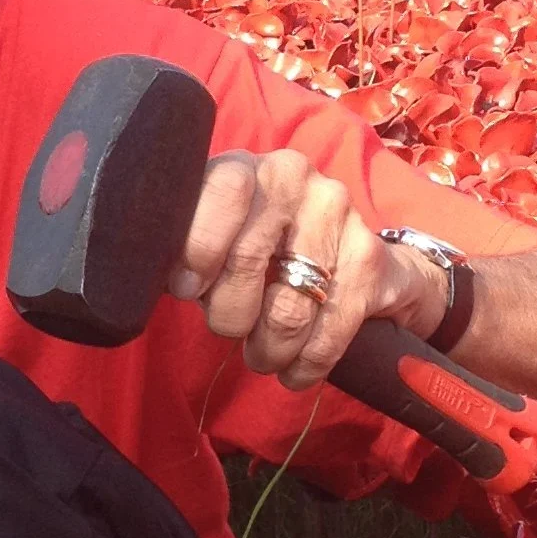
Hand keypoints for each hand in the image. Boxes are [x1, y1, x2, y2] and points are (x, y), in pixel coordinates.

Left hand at [169, 147, 440, 387]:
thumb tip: (167, 280)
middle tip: (230, 328)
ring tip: (262, 354)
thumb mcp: (215, 238)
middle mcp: (296, 179)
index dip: (200, 248)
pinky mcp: (369, 262)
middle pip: (248, 260)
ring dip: (267, 349)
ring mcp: (339, 216)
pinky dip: (304, 365)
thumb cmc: (259, 250)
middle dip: (229, 315)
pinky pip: (328, 333)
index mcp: (247, 168)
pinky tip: (294, 369)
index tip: (188, 288)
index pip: (224, 191)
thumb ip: (187, 248)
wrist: (352, 256)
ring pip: (288, 308)